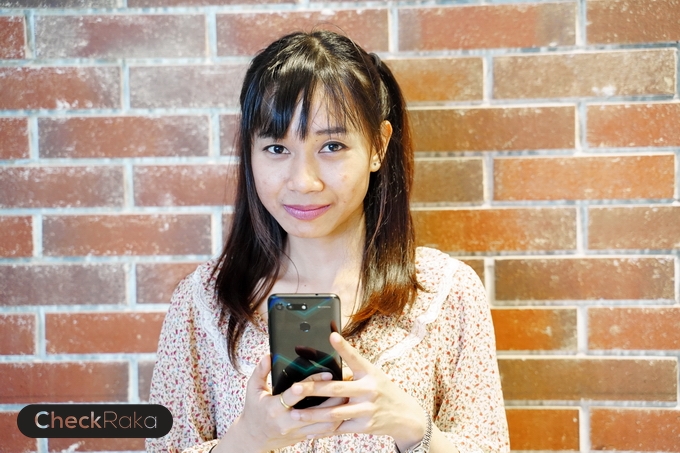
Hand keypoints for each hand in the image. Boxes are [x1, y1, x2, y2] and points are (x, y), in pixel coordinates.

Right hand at [217, 355, 344, 452]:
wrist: (253, 438)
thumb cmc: (254, 410)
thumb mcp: (252, 389)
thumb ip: (260, 371)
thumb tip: (269, 356)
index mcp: (274, 408)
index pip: (296, 394)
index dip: (312, 383)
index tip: (327, 374)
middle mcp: (287, 421)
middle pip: (316, 411)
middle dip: (333, 399)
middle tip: (347, 385)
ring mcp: (297, 431)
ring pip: (324, 425)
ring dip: (338, 411)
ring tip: (349, 397)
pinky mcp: (303, 437)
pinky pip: (323, 432)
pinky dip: (335, 423)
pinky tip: (343, 411)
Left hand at [287, 332, 428, 450]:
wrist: (404, 415)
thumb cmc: (382, 390)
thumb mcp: (373, 375)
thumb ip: (353, 370)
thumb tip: (330, 357)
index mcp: (369, 373)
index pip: (355, 357)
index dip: (343, 347)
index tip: (332, 336)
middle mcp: (369, 390)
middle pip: (336, 389)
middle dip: (313, 389)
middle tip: (294, 389)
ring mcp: (367, 409)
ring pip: (334, 413)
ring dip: (312, 415)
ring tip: (295, 414)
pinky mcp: (364, 426)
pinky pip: (339, 429)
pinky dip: (323, 431)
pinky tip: (309, 432)